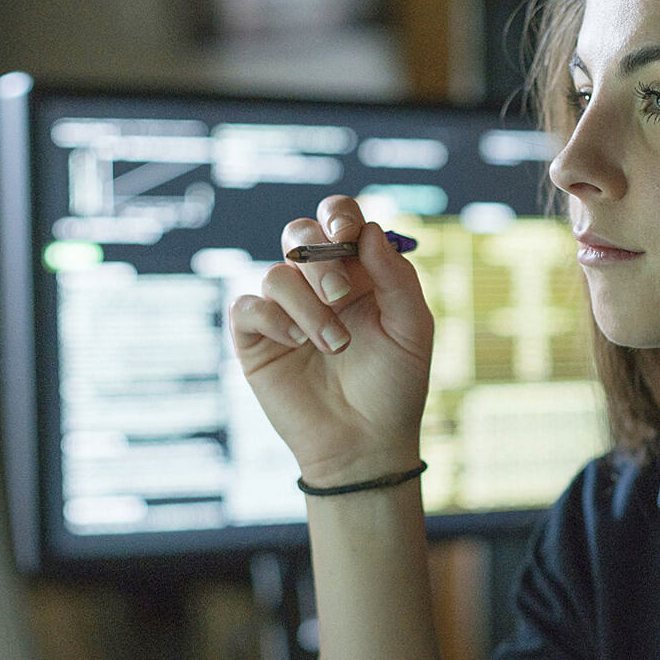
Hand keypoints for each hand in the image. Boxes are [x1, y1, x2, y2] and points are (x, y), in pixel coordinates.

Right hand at [228, 197, 433, 486]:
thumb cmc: (395, 386)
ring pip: (277, 274)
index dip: (338, 216)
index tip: (347, 237)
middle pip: (300, 234)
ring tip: (336, 346)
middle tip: (342, 296)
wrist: (366, 443)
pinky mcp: (256, 340)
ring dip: (308, 306)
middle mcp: (318, 285)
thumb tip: (369, 231)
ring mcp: (285, 311)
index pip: (340, 220)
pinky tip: (296, 344)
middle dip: (320, 258)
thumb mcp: (412, 329)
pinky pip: (247, 306)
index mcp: (359, 273)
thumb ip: (396, 278)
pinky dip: (273, 318)